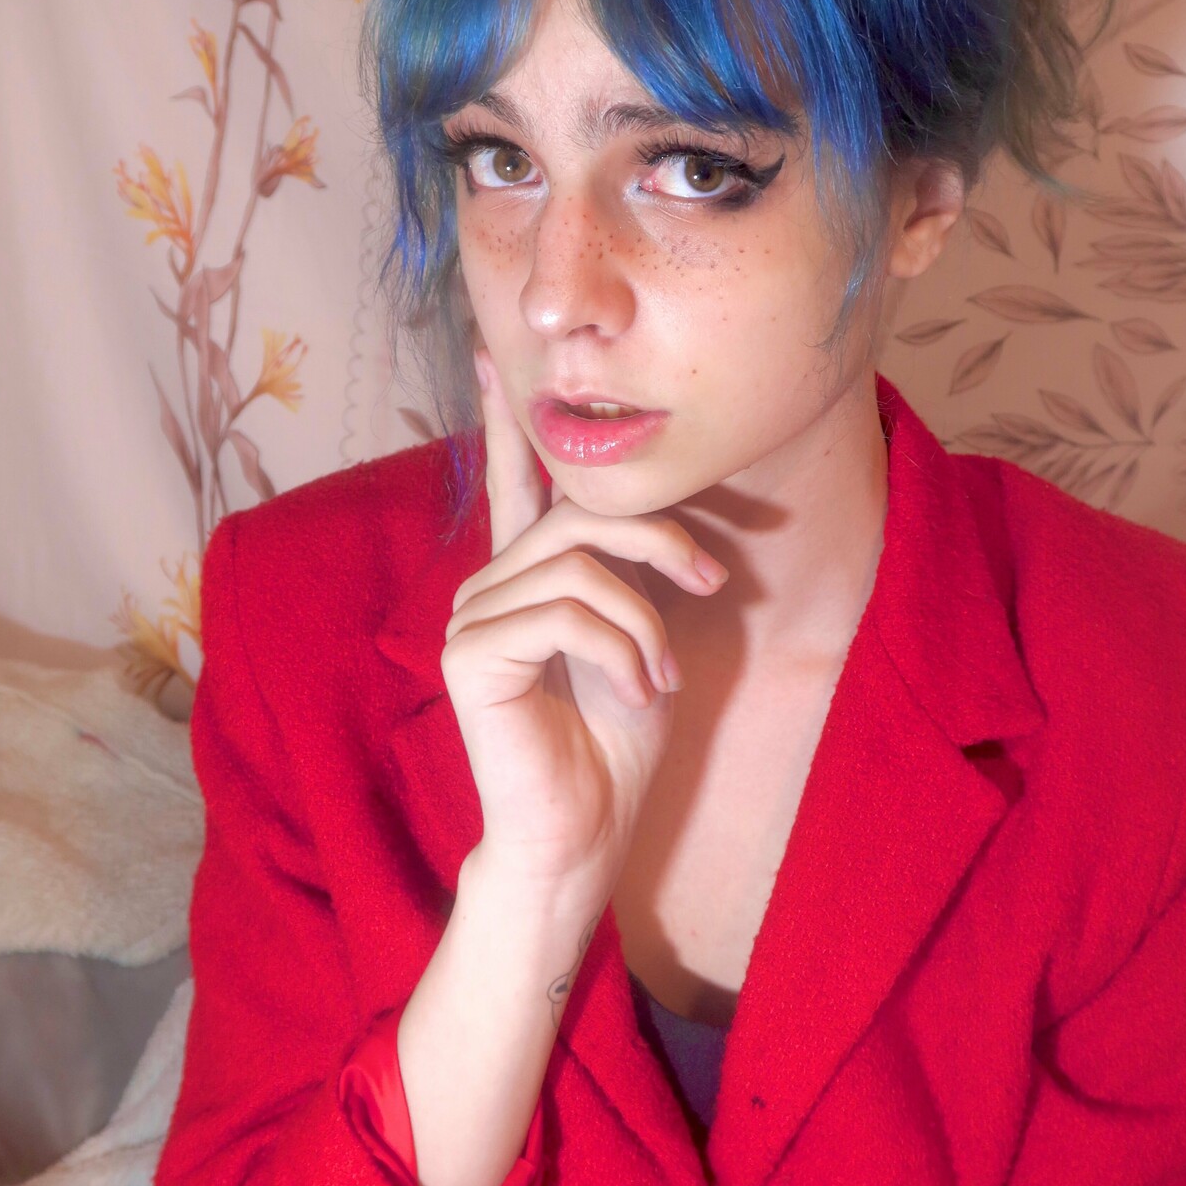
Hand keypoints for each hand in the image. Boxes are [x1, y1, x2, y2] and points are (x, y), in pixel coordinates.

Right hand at [440, 345, 729, 927]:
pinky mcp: (471, 655)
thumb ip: (632, 574)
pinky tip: (635, 693)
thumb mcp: (642, 639)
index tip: (494, 349)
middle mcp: (487, 586)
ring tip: (662, 676)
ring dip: (648, 619)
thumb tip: (663, 511)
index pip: (513, 482)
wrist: (582, 835)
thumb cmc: (614, 746)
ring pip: (580, 564)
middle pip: (577, 512)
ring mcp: (471, 619)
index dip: (504, 417)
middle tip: (715, 580)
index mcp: (524, 578)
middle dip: (660, 538)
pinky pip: (567, 613)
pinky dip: (623, 650)